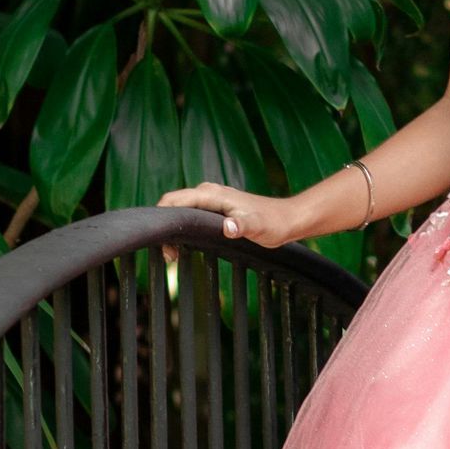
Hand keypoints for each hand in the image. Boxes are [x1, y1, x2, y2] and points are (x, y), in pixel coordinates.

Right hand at [158, 184, 296, 247]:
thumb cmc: (274, 223)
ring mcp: (212, 199)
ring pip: (181, 210)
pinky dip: (184, 229)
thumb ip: (242, 226)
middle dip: (164, 227)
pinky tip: (186, 247)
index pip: (173, 200)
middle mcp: (208, 193)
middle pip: (172, 205)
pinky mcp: (216, 208)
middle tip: (170, 256)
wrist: (289, 219)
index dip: (160, 219)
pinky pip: (191, 215)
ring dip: (174, 230)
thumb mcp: (257, 228)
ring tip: (174, 255)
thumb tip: (228, 228)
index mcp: (211, 194)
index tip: (160, 243)